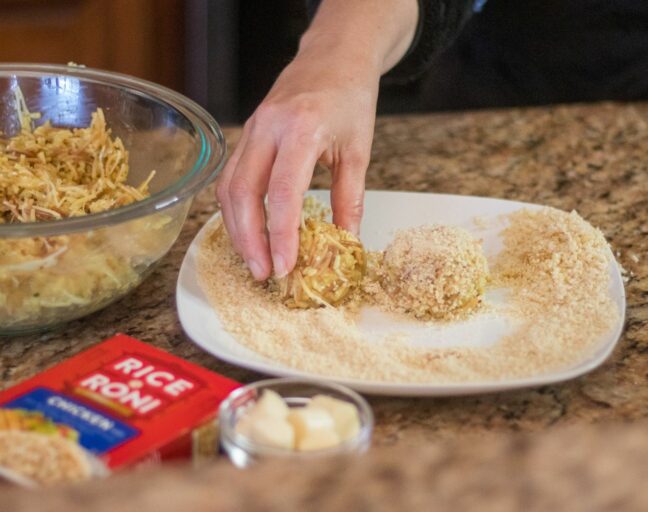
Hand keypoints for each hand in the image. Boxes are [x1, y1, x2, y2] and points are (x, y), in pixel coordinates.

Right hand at [216, 48, 378, 279]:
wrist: (335, 56)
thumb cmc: (350, 97)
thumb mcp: (359, 150)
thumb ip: (350, 199)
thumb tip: (346, 243)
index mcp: (301, 129)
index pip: (282, 192)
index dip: (280, 235)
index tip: (285, 266)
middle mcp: (268, 128)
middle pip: (243, 193)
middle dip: (249, 239)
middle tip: (263, 273)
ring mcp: (253, 128)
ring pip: (228, 186)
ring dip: (237, 228)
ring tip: (253, 260)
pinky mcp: (248, 133)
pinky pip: (231, 175)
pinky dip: (236, 208)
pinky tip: (248, 230)